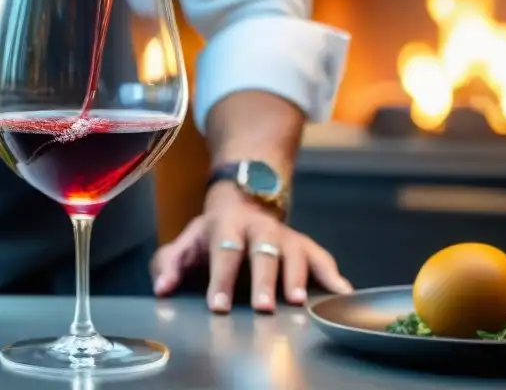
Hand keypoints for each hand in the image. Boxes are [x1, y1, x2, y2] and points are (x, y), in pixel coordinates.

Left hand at [151, 182, 351, 312]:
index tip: (218, 306)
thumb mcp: (188, 241)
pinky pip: (321, 258)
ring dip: (296, 277)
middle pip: (263, 253)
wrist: (245, 199)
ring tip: (298, 302)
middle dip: (263, 280)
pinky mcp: (305, 244)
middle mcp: (260, 228)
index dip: (220, 279)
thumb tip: (163, 287)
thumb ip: (170, 264)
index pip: (223, 252)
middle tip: (262, 307)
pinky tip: (342, 294)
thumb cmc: (214, 231)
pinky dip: (333, 275)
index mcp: (227, 225)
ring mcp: (285, 235)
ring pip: (294, 253)